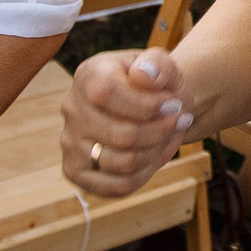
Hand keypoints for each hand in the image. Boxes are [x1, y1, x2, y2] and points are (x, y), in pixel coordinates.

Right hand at [62, 48, 193, 198]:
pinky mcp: (76, 171)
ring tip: (169, 137)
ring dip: (156, 152)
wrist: (153, 106)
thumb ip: (158, 64)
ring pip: (122, 163)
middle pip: (122, 135)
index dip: (146, 105)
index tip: (173, 105)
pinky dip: (145, 174)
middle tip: (180, 120)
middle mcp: (72, 109)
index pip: (106, 93)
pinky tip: (156, 156)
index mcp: (88, 75)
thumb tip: (142, 75)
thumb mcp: (164, 66)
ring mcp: (70, 142)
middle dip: (161, 131)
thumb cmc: (157, 86)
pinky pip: (116, 186)